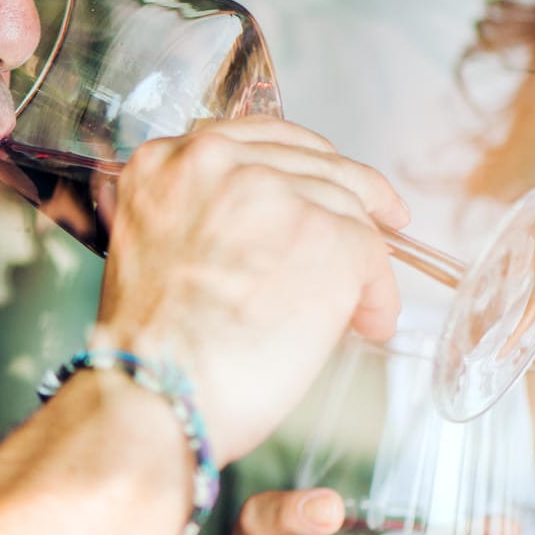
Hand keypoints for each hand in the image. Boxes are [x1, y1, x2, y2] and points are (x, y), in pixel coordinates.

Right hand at [95, 117, 405, 462]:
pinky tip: (367, 322)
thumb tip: (267, 232)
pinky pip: (372, 255)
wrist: (157, 396)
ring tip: (361, 306)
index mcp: (166, 162)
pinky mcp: (326, 235)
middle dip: (352, 196)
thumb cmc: (151, 352)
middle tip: (384, 220)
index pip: (256, 138)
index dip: (303, 162)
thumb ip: (201, 217)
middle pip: (313, 162)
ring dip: (362, 260)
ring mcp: (275, 193)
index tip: (329, 180)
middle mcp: (216, 161)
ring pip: (347, 208)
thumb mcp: (154, 250)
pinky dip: (376, 293)